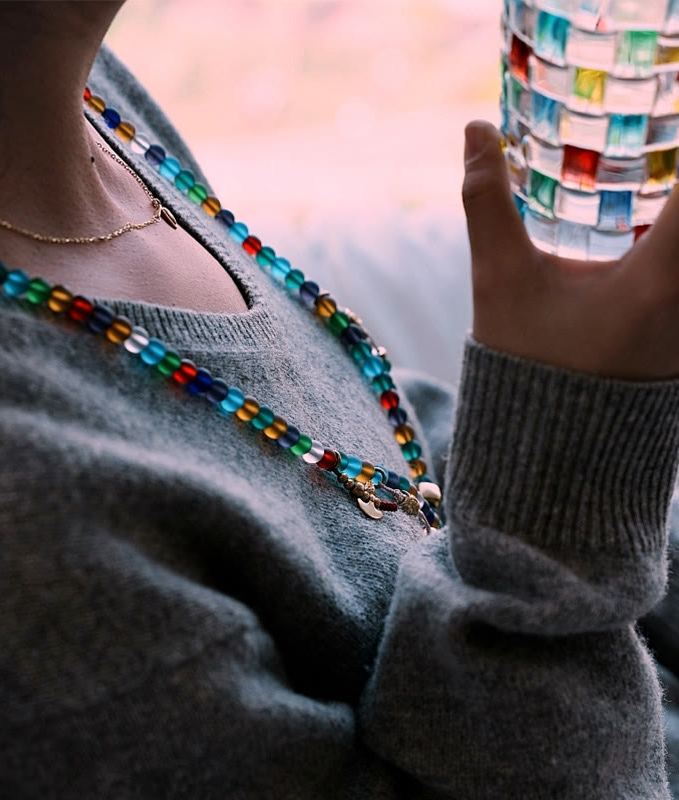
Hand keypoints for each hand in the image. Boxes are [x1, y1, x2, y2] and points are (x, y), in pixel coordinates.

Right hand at [462, 120, 678, 380]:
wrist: (551, 444)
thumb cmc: (524, 363)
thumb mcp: (499, 280)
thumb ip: (487, 202)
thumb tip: (476, 129)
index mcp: (661, 278)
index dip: (678, 142)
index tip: (662, 117)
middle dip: (671, 177)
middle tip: (651, 146)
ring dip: (671, 207)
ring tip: (650, 187)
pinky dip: (673, 232)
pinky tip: (651, 225)